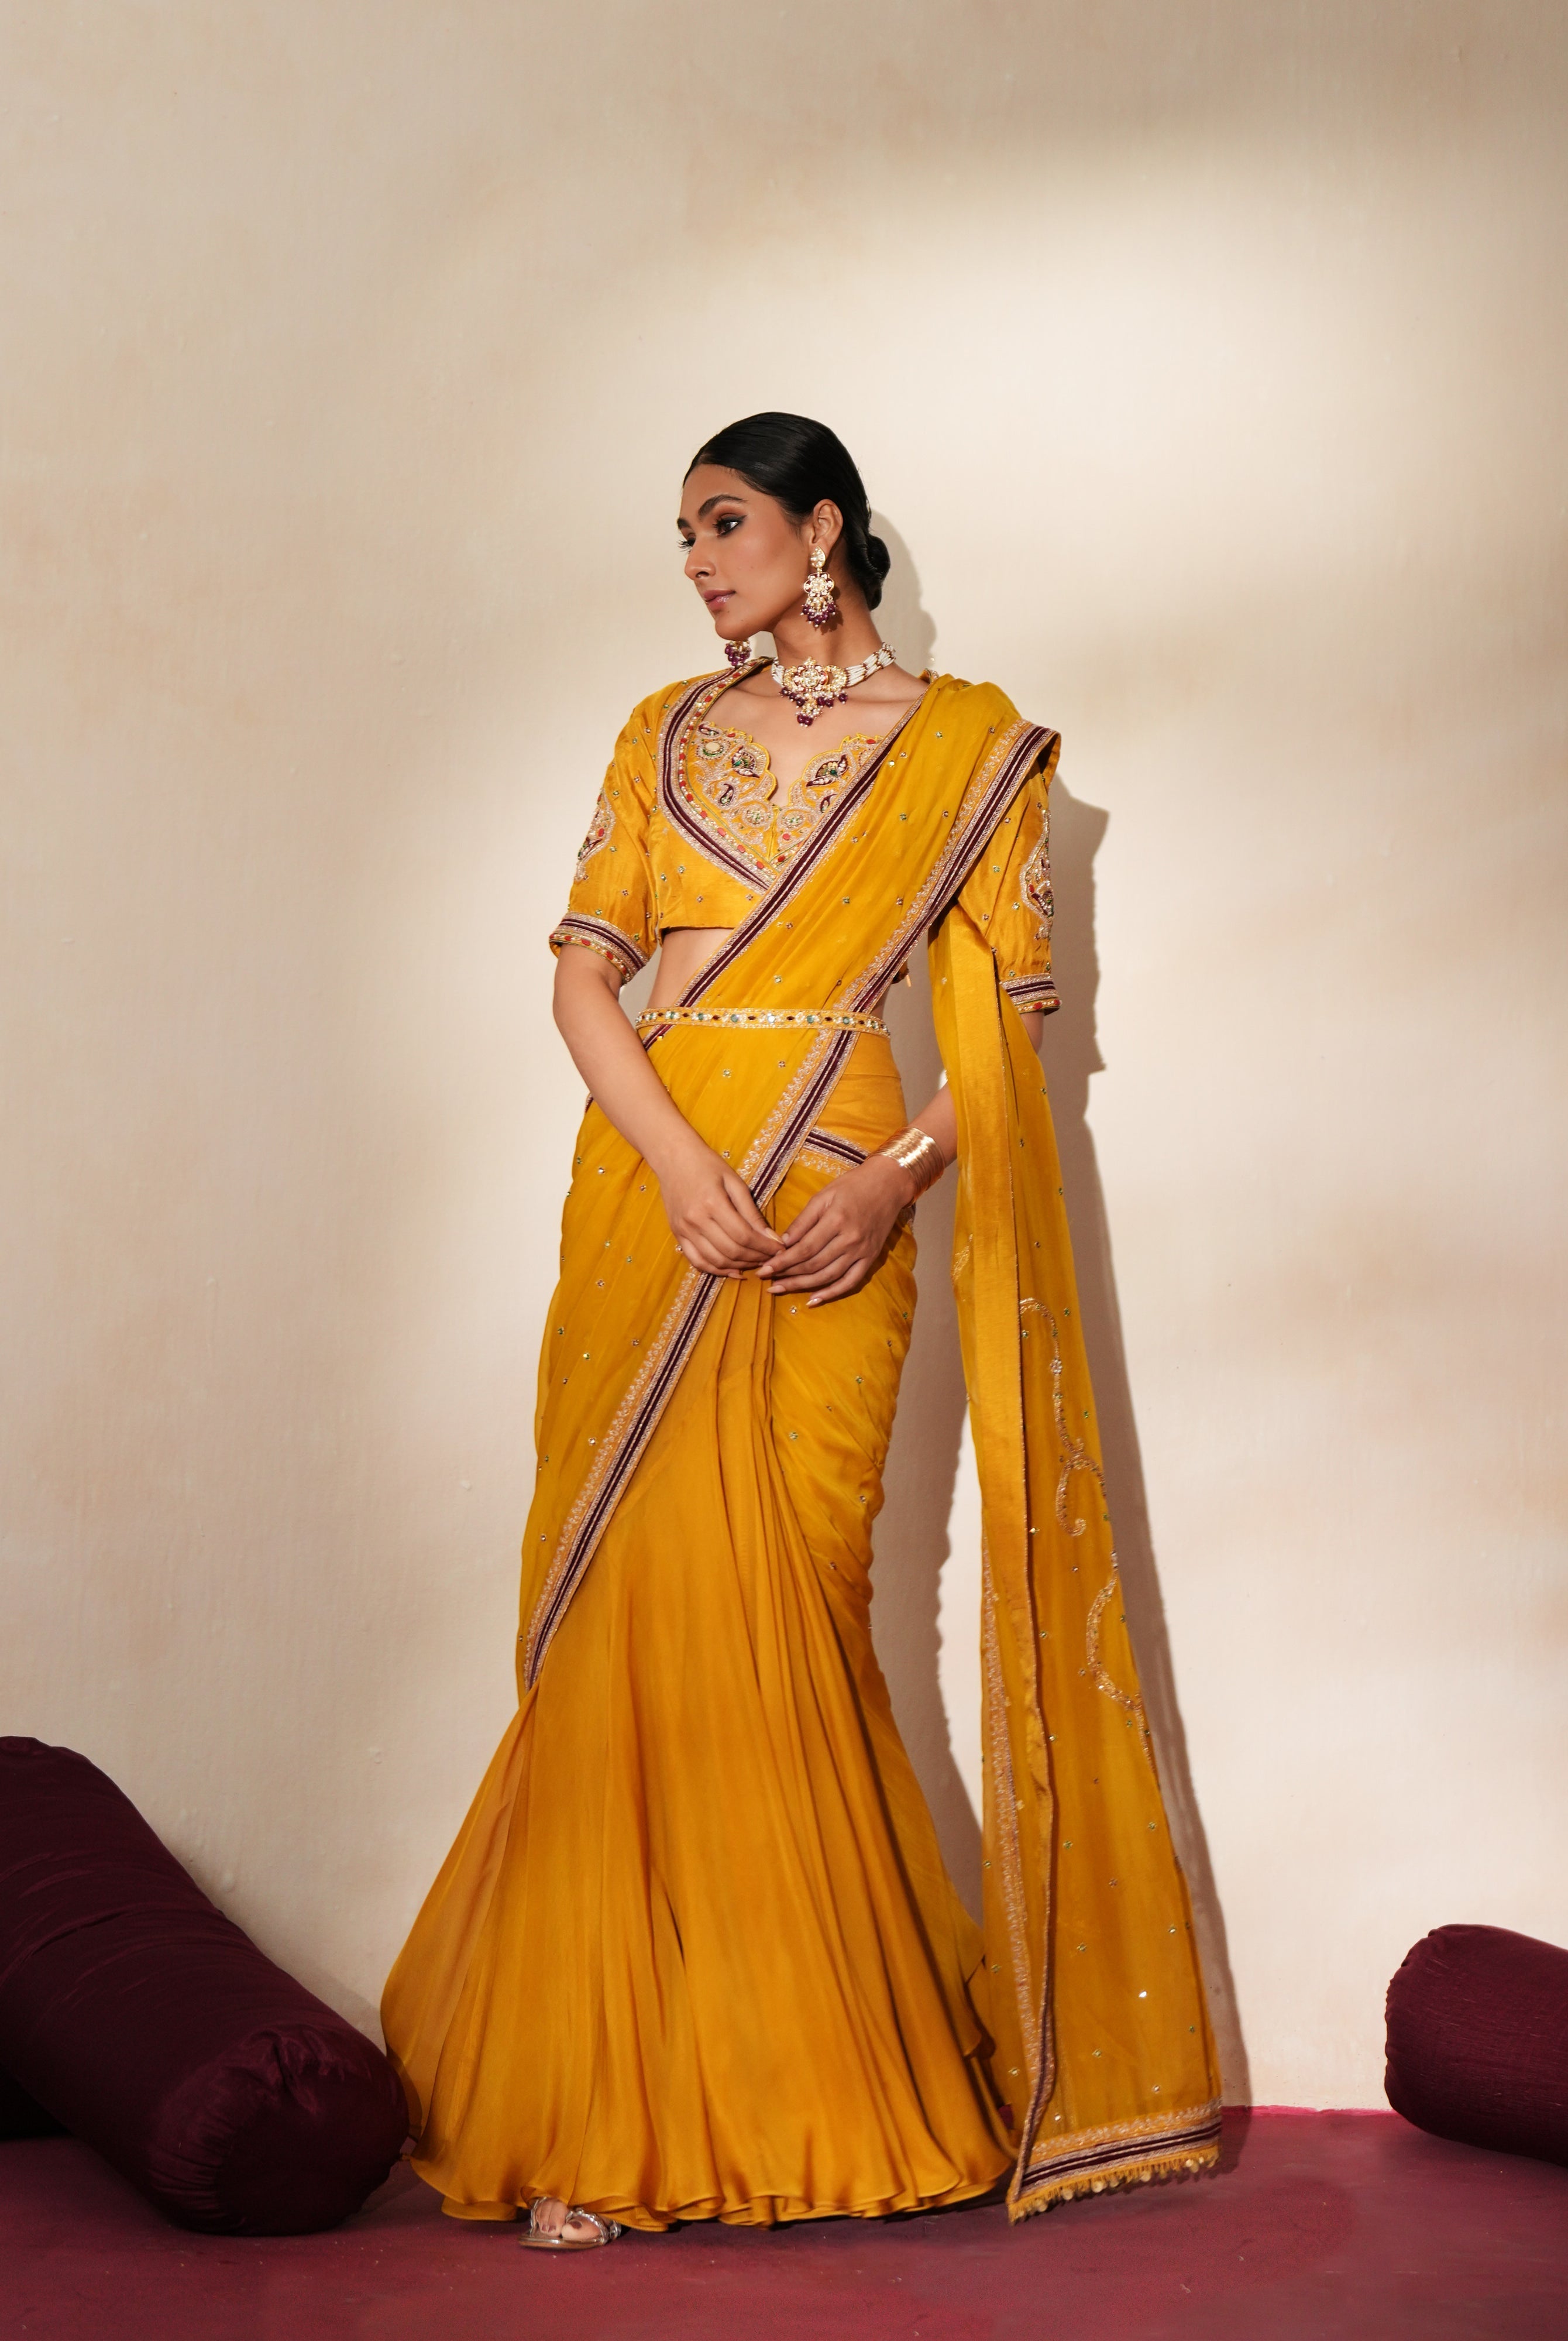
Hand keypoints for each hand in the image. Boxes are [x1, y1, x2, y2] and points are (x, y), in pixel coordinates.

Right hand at [653, 1131, 783, 1278]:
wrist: (673, 1158)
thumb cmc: (708, 1165)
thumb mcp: (734, 1182)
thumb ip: (751, 1212)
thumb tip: (771, 1238)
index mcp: (713, 1203)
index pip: (744, 1236)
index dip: (764, 1247)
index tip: (779, 1249)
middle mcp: (696, 1220)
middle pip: (731, 1251)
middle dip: (756, 1258)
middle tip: (771, 1258)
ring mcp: (684, 1230)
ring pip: (715, 1261)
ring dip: (739, 1267)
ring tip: (755, 1263)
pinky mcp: (677, 1235)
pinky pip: (697, 1261)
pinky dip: (716, 1270)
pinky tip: (733, 1270)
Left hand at [765, 1155, 915, 1304]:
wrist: (888, 1185)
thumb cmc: (852, 1186)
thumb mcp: (823, 1196)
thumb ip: (803, 1220)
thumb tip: (783, 1243)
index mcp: (836, 1220)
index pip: (803, 1248)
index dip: (782, 1262)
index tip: (763, 1269)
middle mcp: (850, 1239)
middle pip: (813, 1265)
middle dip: (787, 1275)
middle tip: (767, 1281)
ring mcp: (862, 1251)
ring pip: (828, 1276)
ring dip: (802, 1286)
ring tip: (781, 1289)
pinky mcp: (871, 1258)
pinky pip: (850, 1282)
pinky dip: (832, 1293)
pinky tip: (813, 1300)